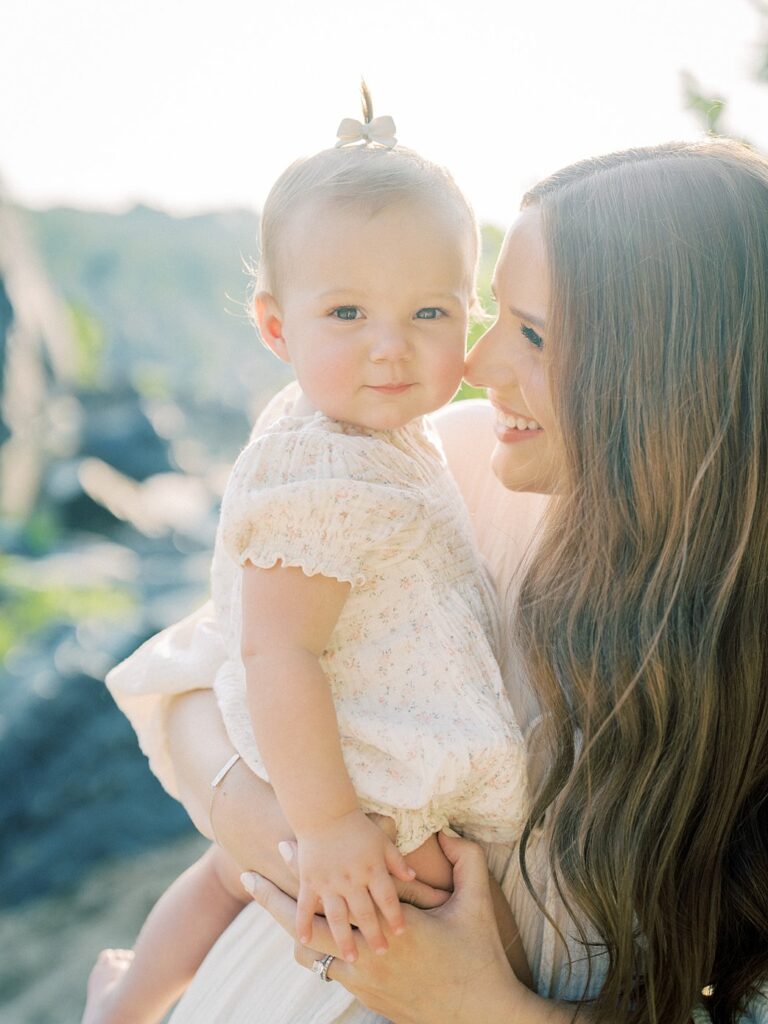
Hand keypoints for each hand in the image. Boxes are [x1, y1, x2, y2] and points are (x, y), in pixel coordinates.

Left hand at [243, 832, 531, 1023]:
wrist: (479, 1015)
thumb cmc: (478, 956)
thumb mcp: (478, 903)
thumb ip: (466, 860)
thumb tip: (449, 832)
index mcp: (389, 926)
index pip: (335, 892)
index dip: (305, 868)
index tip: (282, 844)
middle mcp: (368, 956)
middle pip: (304, 928)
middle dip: (273, 902)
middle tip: (248, 877)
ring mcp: (362, 981)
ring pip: (310, 954)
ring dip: (292, 929)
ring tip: (272, 904)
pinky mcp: (365, 996)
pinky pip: (326, 970)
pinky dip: (315, 949)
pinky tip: (309, 936)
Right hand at [295, 808, 415, 961]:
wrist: (324, 810)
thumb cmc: (357, 826)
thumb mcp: (382, 840)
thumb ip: (397, 861)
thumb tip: (413, 878)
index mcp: (372, 868)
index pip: (388, 898)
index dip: (395, 916)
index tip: (401, 933)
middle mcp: (352, 878)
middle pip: (365, 912)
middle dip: (374, 934)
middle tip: (382, 954)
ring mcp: (329, 881)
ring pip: (338, 916)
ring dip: (344, 938)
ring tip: (352, 957)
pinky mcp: (309, 880)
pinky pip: (305, 906)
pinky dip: (303, 923)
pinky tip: (305, 940)